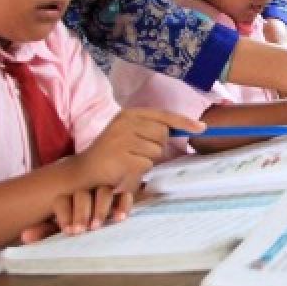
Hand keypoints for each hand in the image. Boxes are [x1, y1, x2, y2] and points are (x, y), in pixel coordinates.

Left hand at [20, 188, 133, 241]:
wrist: (106, 214)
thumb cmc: (79, 222)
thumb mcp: (61, 227)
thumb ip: (44, 231)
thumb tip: (25, 237)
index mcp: (67, 198)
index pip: (62, 200)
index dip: (64, 214)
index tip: (69, 231)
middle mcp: (86, 191)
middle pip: (82, 195)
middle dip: (81, 213)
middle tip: (82, 231)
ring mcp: (105, 192)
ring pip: (103, 192)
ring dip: (100, 209)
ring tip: (97, 227)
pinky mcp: (123, 195)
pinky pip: (124, 195)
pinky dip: (122, 205)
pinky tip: (119, 218)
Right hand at [69, 108, 204, 193]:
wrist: (84, 171)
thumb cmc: (112, 153)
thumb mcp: (130, 133)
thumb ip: (152, 129)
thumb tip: (187, 129)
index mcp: (129, 114)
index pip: (164, 115)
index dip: (185, 122)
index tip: (202, 128)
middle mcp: (126, 123)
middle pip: (163, 134)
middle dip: (158, 146)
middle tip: (138, 152)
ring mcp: (123, 139)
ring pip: (156, 151)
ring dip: (148, 160)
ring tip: (129, 160)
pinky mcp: (122, 157)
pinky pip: (146, 164)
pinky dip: (139, 170)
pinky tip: (124, 169)